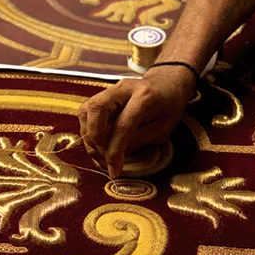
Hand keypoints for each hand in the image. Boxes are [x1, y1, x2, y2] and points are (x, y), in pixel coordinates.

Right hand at [77, 65, 196, 177]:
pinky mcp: (102, 93)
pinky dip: (87, 128)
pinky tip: (98, 140)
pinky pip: (86, 111)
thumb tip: (113, 155)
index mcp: (145, 97)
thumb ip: (137, 140)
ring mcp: (110, 88)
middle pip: (97, 109)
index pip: (122, 126)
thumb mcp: (162, 129)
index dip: (115, 151)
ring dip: (88, 134)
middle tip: (102, 157)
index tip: (114, 170)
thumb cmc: (168, 109)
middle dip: (95, 137)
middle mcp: (123, 88)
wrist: (167, 84)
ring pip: (86, 109)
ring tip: (99, 151)